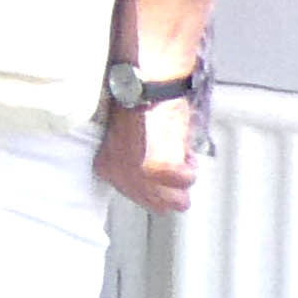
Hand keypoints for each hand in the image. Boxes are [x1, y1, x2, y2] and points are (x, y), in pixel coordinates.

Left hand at [100, 96, 204, 216]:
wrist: (142, 91)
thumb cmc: (138, 107)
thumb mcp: (127, 142)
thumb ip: (137, 164)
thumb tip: (156, 179)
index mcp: (108, 169)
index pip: (141, 199)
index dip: (160, 188)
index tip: (165, 179)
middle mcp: (121, 178)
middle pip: (163, 206)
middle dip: (175, 189)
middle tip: (177, 167)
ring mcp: (141, 177)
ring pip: (180, 200)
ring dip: (185, 176)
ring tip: (177, 153)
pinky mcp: (161, 170)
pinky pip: (188, 179)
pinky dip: (190, 162)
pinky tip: (180, 146)